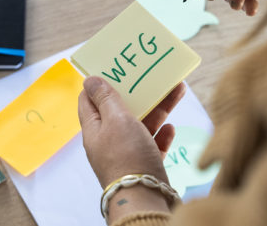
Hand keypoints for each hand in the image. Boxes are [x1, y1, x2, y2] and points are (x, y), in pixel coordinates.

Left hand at [78, 77, 185, 221]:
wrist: (145, 198)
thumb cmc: (127, 156)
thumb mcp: (116, 119)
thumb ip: (106, 98)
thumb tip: (89, 79)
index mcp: (94, 129)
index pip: (89, 100)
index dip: (100, 83)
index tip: (114, 68)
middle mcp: (108, 141)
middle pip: (121, 109)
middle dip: (138, 92)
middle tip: (151, 75)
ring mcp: (127, 153)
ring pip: (142, 124)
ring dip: (158, 108)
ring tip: (177, 90)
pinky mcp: (144, 164)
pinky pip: (153, 144)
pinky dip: (161, 134)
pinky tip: (171, 127)